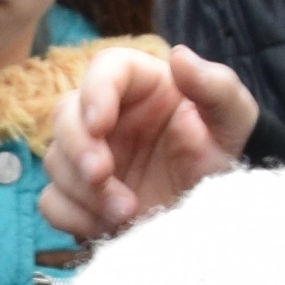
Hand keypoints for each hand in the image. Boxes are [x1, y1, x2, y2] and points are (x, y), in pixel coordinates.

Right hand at [41, 46, 258, 237]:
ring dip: (82, 189)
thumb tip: (180, 56)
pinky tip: (106, 227)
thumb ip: (216, 86)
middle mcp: (108, 116)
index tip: (100, 123)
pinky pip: (51, 201)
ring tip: (126, 211)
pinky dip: (71, 216)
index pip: (105, 68)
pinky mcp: (80, 195)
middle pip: (64, 113)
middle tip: (101, 175)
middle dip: (77, 147)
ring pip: (54, 160)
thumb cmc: (223, 157)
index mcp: (141, 85)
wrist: (215, 215)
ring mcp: (89, 156)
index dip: (94, 91)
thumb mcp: (233, 120)